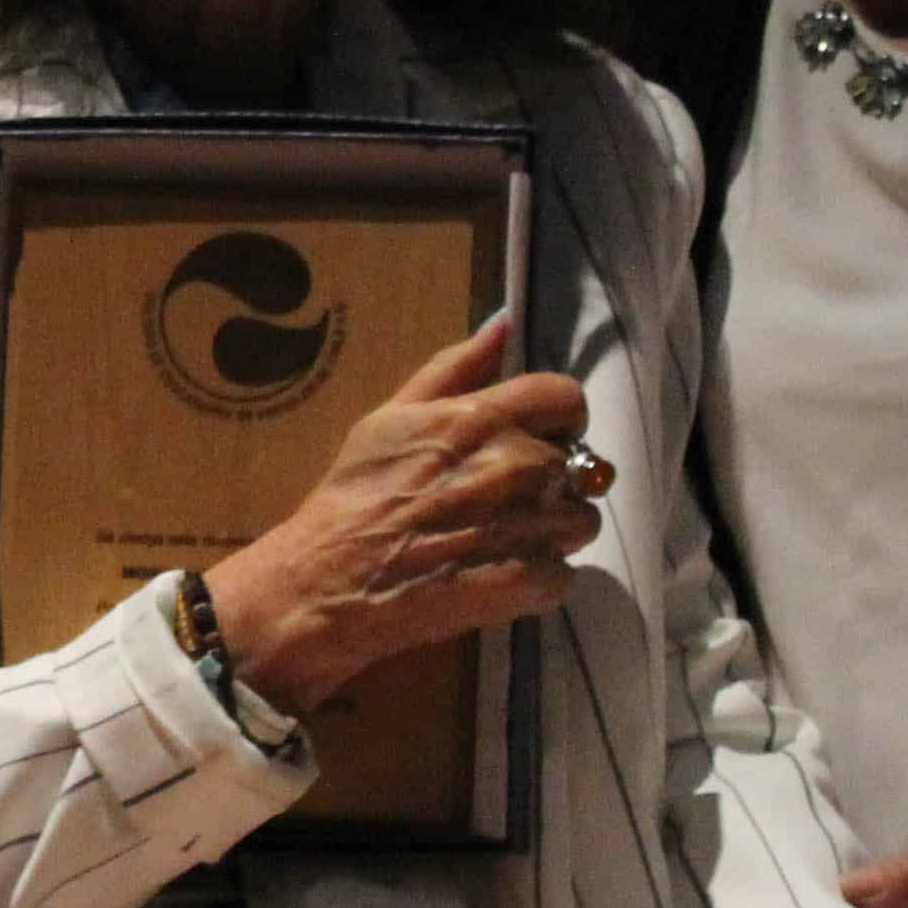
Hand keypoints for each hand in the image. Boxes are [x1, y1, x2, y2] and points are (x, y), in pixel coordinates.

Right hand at [197, 312, 608, 712]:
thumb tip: (503, 323)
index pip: (567, 398)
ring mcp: (527, 526)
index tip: (536, 439)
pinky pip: (562, 574)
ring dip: (548, 532)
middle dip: (547, 483)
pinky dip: (535, 580)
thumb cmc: (352, 498)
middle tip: (498, 503)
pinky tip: (493, 577)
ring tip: (497, 542)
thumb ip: (453, 369)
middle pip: (577, 466)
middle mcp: (516, 465)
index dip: (557, 420)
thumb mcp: (389, 417)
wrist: (328, 584)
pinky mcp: (529, 581)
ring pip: (579, 522)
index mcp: (484, 418)